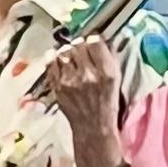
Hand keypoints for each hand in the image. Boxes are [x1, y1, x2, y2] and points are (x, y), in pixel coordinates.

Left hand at [47, 36, 122, 166]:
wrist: (93, 127)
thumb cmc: (107, 103)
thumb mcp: (116, 80)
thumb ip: (109, 59)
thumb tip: (100, 39)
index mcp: (107, 73)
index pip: (95, 42)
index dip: (92, 39)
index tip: (91, 41)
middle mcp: (88, 75)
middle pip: (78, 45)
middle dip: (79, 44)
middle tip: (80, 48)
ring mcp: (70, 81)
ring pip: (63, 53)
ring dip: (66, 51)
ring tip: (70, 54)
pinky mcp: (58, 87)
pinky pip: (51, 64)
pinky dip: (52, 58)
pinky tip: (55, 56)